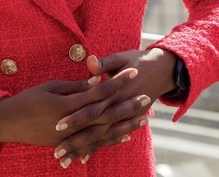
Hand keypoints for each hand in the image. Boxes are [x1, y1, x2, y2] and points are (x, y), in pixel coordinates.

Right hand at [0, 67, 147, 147]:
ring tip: (143, 118)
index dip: (117, 81)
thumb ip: (75, 87)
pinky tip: (124, 137)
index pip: (99, 91)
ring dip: (125, 125)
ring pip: (103, 132)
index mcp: (68, 104)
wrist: (8, 123)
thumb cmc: (28, 99)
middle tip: (146, 97)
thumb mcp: (51, 87)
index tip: (133, 71)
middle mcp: (73, 122)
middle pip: (106, 114)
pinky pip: (93, 144)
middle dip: (128, 105)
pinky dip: (110, 140)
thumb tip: (96, 81)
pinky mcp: (67, 144)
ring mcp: (70, 136)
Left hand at [51, 48, 178, 168]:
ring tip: (64, 161)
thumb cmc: (137, 61)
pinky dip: (98, 148)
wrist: (161, 70)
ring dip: (83, 150)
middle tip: (56, 151)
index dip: (76, 116)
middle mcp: (119, 107)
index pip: (92, 107)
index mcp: (115, 91)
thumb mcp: (121, 58)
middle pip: (94, 128)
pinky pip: (111, 138)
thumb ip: (104, 63)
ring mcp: (124, 117)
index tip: (58, 125)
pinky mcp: (127, 121)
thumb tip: (90, 61)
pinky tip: (83, 158)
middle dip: (75, 140)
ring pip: (101, 138)